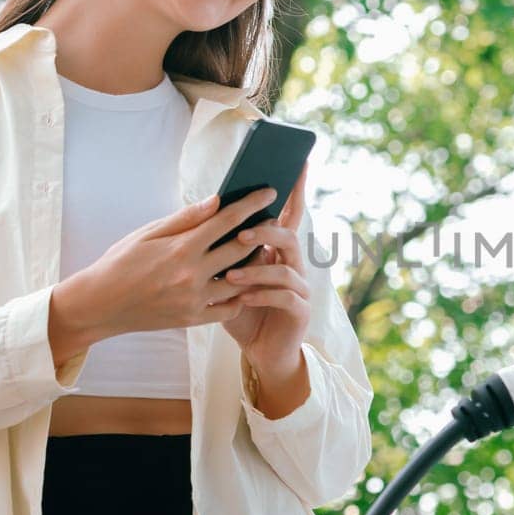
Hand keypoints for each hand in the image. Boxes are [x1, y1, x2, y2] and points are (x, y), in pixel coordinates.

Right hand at [71, 185, 278, 337]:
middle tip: (275, 219)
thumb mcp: (147, 233)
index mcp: (180, 248)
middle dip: (261, 231)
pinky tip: (247, 283)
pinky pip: (228, 309)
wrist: (99, 304)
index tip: (269, 193)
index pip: (225, 221)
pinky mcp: (192, 319)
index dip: (250, 204)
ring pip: (240, 280)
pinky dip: (241, 296)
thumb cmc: (120, 262)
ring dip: (256, 264)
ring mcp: (194, 299)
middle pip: (240, 249)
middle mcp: (191, 274)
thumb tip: (216, 201)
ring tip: (265, 250)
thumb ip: (184, 219)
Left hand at [220, 164, 312, 373]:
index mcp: (277, 251)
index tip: (298, 163)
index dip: (296, 189)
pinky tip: (242, 297)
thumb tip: (213, 209)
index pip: (289, 214)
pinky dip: (262, 294)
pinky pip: (285, 296)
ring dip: (256, 269)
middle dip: (267, 231)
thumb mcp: (227, 277)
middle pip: (288, 236)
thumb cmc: (240, 310)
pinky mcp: (300, 310)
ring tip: (230, 276)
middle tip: (242, 233)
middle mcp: (293, 264)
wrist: (259, 351)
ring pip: (285, 268)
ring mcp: (300, 287)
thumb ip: (226, 247)